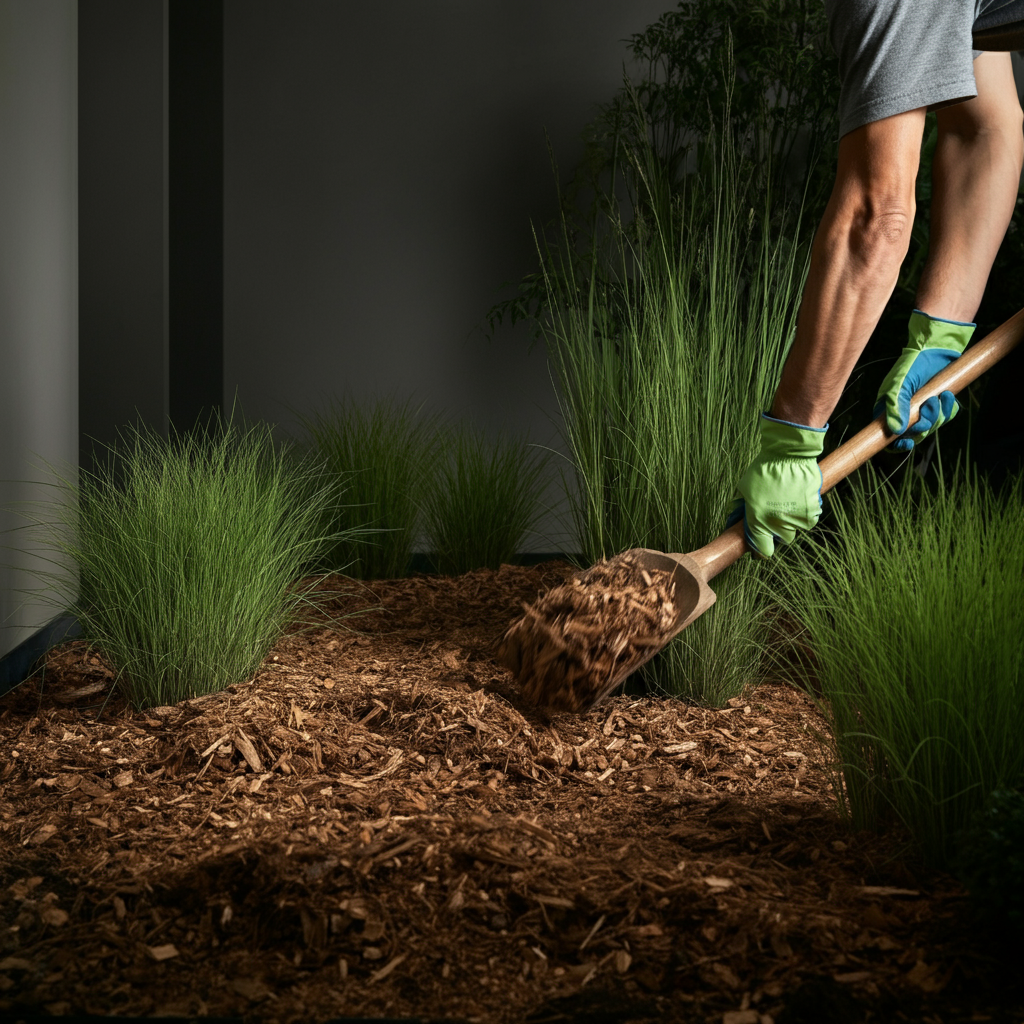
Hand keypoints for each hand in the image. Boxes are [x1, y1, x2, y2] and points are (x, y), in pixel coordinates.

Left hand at [727, 414, 826, 557]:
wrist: (788, 455)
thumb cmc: (762, 470)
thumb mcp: (743, 488)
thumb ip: (738, 509)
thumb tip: (731, 522)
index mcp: (759, 521)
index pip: (763, 551)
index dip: (761, 548)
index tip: (761, 542)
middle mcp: (779, 524)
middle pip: (782, 539)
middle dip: (778, 531)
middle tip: (774, 514)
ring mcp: (797, 519)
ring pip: (796, 529)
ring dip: (792, 520)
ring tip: (787, 501)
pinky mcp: (813, 511)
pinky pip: (809, 518)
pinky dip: (805, 512)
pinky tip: (798, 497)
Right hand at [874, 309, 974, 452]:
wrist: (936, 347)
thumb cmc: (913, 364)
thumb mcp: (900, 384)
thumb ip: (896, 406)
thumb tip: (896, 431)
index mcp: (889, 410)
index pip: (889, 436)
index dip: (897, 444)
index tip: (907, 444)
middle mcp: (904, 412)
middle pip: (913, 434)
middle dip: (924, 425)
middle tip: (930, 406)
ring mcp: (922, 409)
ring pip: (931, 426)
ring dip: (938, 414)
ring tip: (940, 396)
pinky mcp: (938, 404)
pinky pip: (945, 417)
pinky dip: (949, 409)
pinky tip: (947, 395)